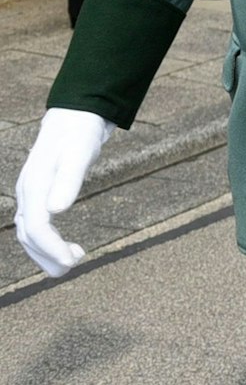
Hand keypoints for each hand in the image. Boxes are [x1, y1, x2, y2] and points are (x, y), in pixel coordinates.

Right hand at [14, 108, 113, 276]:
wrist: (74, 118)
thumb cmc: (78, 135)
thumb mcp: (79, 154)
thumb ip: (68, 180)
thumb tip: (57, 209)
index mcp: (34, 185)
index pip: (34, 226)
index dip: (50, 247)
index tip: (71, 260)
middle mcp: (27, 192)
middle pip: (27, 235)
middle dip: (47, 256)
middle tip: (73, 266)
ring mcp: (30, 195)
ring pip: (28, 233)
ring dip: (47, 252)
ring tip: (74, 260)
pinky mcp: (38, 196)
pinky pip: (35, 226)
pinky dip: (48, 242)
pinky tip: (68, 248)